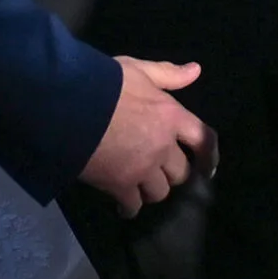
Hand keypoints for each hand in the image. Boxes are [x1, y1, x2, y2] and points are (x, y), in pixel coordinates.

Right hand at [80, 56, 215, 216]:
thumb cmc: (103, 83)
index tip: (207, 169)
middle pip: (181, 172)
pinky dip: (130, 208)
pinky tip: (123, 207)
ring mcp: (143, 168)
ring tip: (140, 187)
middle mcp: (163, 146)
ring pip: (160, 192)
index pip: (204, 139)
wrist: (68, 105)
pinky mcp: (120, 185)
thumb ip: (168, 74)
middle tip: (160, 172)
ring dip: (152, 190)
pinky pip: (133, 206)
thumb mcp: (138, 70)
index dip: (209, 156)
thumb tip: (196, 70)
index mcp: (171, 116)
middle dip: (172, 173)